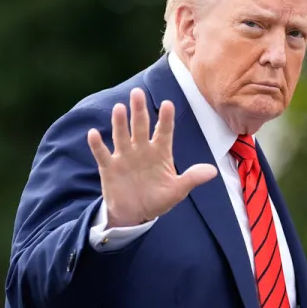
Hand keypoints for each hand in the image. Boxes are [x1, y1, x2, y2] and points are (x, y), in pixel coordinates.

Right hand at [87, 88, 216, 226]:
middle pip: (140, 127)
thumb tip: (213, 171)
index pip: (164, 132)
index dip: (165, 119)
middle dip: (139, 111)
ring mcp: (125, 157)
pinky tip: (93, 134)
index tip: (168, 103)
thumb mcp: (177, 190)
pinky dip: (97, 145)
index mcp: (160, 152)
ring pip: (122, 136)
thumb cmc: (158, 199)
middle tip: (137, 92)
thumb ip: (192, 178)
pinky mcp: (109, 168)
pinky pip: (103, 154)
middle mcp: (142, 150)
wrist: (135, 215)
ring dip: (119, 123)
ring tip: (119, 108)